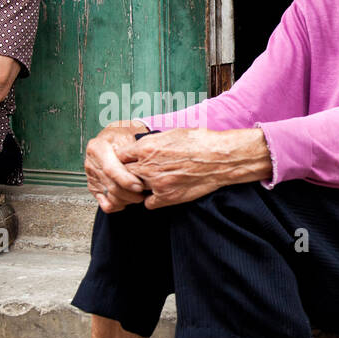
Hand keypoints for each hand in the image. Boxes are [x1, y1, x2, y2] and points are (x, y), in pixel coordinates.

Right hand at [84, 122, 149, 212]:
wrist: (112, 140)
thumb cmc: (120, 137)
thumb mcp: (126, 136)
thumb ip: (130, 151)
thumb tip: (139, 165)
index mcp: (97, 148)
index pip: (110, 169)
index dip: (125, 180)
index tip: (139, 186)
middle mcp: (91, 163)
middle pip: (111, 185)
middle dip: (130, 193)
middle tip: (144, 194)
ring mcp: (91, 177)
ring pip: (109, 197)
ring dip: (126, 200)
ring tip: (138, 196)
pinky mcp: (94, 188)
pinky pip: (105, 204)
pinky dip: (117, 206)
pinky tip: (126, 201)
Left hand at [119, 128, 272, 209]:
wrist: (219, 158)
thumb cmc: (199, 142)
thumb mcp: (170, 133)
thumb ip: (151, 142)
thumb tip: (140, 146)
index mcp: (146, 147)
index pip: (119, 156)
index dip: (123, 159)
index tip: (127, 161)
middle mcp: (147, 166)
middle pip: (124, 173)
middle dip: (128, 173)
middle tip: (137, 172)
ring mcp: (156, 184)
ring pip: (134, 189)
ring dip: (140, 186)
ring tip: (152, 181)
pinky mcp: (167, 197)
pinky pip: (148, 203)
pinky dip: (152, 200)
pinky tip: (160, 193)